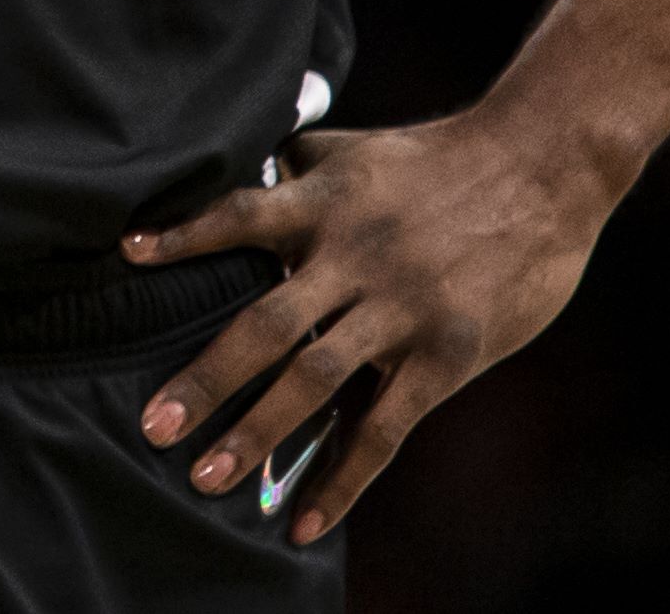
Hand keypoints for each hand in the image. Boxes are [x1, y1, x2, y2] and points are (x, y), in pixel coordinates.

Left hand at [123, 109, 614, 541]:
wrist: (542, 166)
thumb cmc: (438, 158)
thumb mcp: (356, 150)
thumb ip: (295, 169)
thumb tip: (235, 176)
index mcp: (325, 204)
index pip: (239, 216)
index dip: (184, 236)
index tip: (126, 255)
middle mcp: (355, 257)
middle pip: (266, 323)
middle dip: (206, 379)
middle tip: (152, 427)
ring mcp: (401, 310)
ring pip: (316, 382)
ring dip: (256, 432)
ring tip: (205, 476)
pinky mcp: (446, 353)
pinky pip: (385, 428)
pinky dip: (341, 477)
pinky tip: (304, 519)